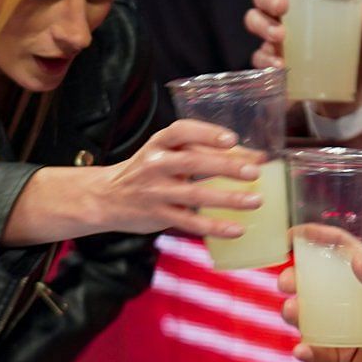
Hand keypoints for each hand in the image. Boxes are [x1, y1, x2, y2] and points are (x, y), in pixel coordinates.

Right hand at [90, 119, 265, 237]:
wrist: (106, 197)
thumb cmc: (148, 170)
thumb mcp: (166, 153)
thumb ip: (203, 152)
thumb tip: (254, 157)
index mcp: (159, 144)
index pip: (182, 132)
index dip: (206, 134)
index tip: (232, 139)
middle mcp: (156, 165)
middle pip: (193, 162)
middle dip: (225, 166)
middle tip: (254, 171)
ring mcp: (156, 192)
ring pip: (194, 195)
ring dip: (227, 199)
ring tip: (255, 200)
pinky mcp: (158, 216)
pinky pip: (190, 223)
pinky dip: (214, 227)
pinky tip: (236, 229)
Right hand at [246, 0, 361, 115]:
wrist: (356, 95)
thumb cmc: (359, 54)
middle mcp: (288, 16)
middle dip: (267, 0)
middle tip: (282, 8)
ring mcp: (279, 39)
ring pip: (255, 22)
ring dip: (263, 26)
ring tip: (280, 37)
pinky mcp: (276, 63)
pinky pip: (260, 57)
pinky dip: (266, 59)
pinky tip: (280, 65)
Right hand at [279, 224, 361, 361]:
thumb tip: (356, 259)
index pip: (340, 252)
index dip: (317, 239)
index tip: (292, 234)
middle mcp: (352, 303)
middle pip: (315, 284)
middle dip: (295, 279)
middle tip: (286, 282)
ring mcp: (344, 330)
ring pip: (309, 318)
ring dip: (294, 313)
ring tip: (292, 312)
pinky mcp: (341, 358)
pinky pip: (317, 352)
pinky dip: (307, 350)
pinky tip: (303, 349)